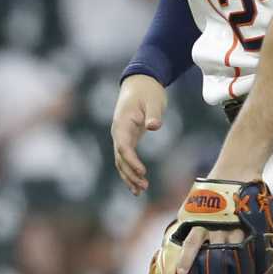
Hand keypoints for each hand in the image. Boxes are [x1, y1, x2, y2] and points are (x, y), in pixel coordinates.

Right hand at [112, 75, 167, 194]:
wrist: (140, 82)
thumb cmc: (148, 91)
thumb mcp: (154, 101)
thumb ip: (153, 114)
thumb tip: (154, 126)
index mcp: (122, 124)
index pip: (123, 147)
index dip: (131, 161)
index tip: (142, 172)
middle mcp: (118, 132)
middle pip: (120, 158)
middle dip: (130, 174)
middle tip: (143, 187)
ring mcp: (121, 136)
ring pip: (120, 161)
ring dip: (128, 176)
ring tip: (140, 191)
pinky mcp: (128, 138)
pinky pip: (126, 158)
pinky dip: (130, 170)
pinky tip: (138, 184)